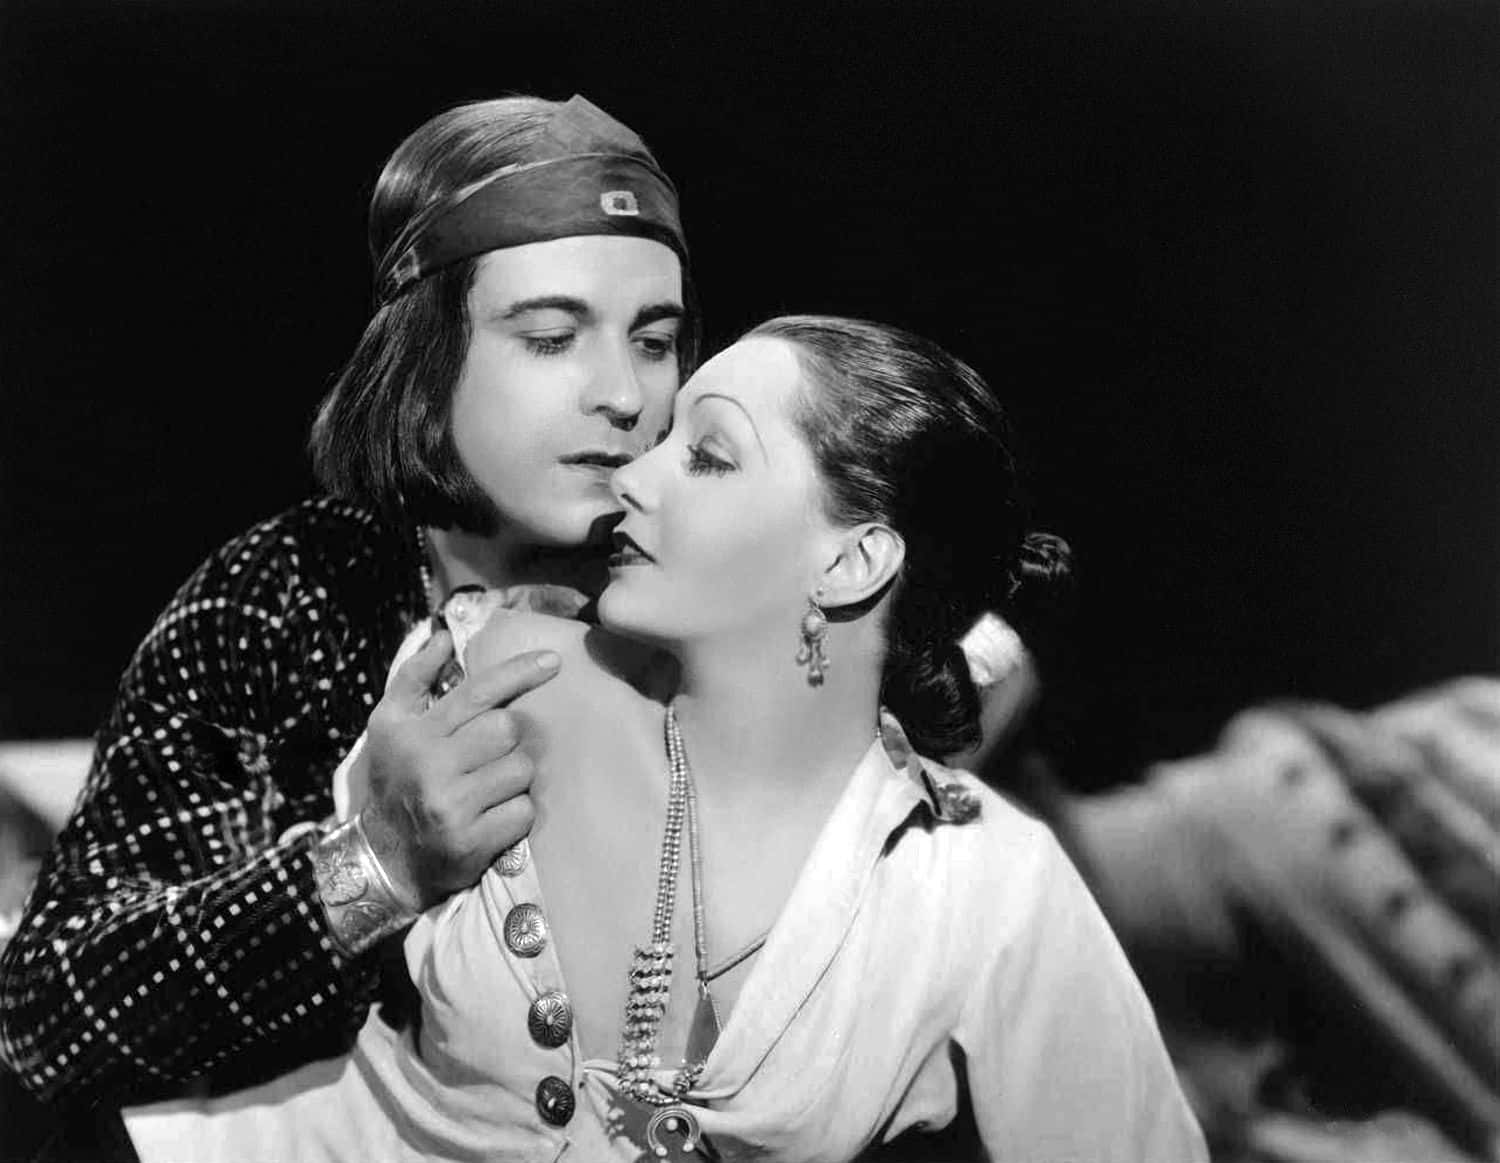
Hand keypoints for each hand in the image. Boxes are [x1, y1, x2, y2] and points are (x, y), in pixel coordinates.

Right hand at [352, 629, 558, 910]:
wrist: (384, 857)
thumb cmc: (395, 779)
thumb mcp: (390, 725)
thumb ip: (415, 677)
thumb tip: (445, 636)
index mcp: (413, 732)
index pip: (478, 693)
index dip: (518, 672)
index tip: (552, 661)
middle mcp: (430, 766)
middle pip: (507, 729)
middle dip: (508, 740)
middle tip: (489, 756)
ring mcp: (451, 806)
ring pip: (521, 770)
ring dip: (514, 777)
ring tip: (488, 788)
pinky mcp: (471, 841)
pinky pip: (524, 810)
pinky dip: (517, 813)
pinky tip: (493, 817)